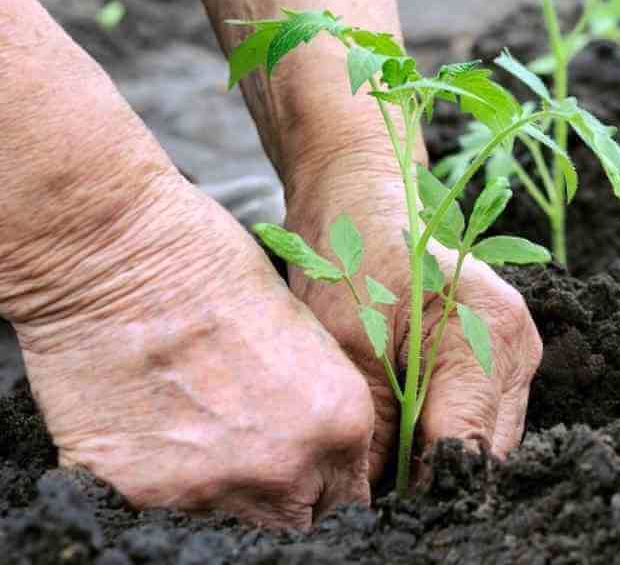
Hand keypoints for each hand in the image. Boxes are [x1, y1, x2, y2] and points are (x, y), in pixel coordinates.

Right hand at [9, 170, 374, 527]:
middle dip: (283, 490)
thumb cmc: (214, 265)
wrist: (118, 253)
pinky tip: (152, 420)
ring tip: (197, 421)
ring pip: (231, 516)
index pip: (349, 494)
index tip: (309, 468)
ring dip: (223, 482)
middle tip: (253, 446)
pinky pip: (162, 504)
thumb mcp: (302, 330)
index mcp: (339, 420)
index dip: (327, 479)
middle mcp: (285, 466)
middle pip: (295, 517)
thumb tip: (316, 442)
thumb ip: (319, 402)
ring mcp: (211, 487)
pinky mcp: (139, 491)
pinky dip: (161, 474)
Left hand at [284, 155, 542, 481]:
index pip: (467, 449)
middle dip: (432, 479)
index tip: (376, 505)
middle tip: (374, 486)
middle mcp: (519, 347)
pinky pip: (479, 418)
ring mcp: (516, 353)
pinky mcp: (501, 357)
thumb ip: (375, 431)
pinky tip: (402, 430)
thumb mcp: (349, 347)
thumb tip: (374, 503)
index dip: (422, 489)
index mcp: (490, 334)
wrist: (361, 199)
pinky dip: (442, 433)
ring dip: (438, 458)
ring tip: (383, 459)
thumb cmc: (351, 254)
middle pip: (486, 453)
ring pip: (485, 441)